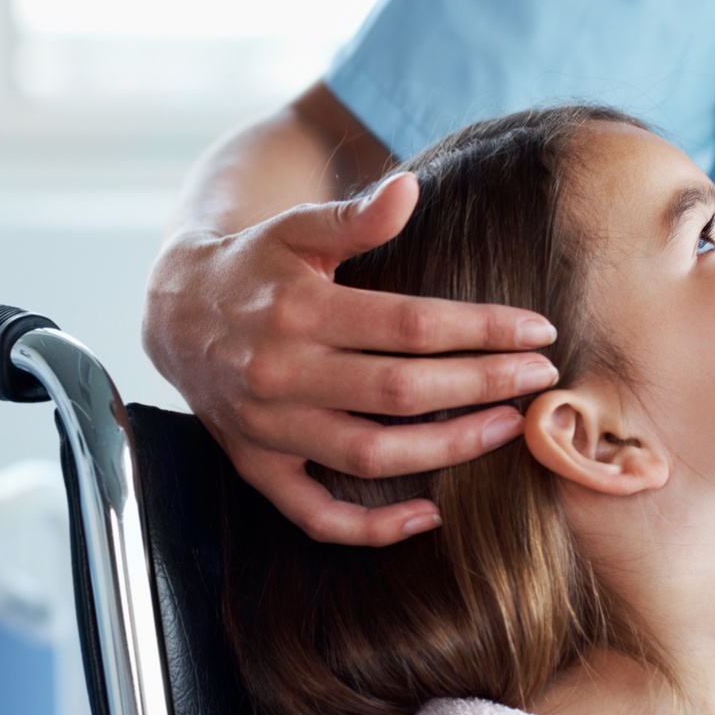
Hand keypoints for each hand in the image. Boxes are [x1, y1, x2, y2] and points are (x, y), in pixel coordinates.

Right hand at [143, 172, 557, 545]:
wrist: (174, 313)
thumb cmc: (255, 265)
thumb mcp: (297, 228)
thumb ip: (354, 218)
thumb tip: (409, 187)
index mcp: (299, 311)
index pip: (409, 326)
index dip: (482, 330)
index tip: (538, 331)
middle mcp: (282, 374)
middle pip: (401, 391)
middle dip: (483, 385)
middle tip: (540, 379)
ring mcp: (268, 428)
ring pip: (371, 454)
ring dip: (447, 448)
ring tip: (505, 428)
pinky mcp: (257, 467)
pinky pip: (315, 515)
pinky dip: (372, 527)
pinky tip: (429, 514)